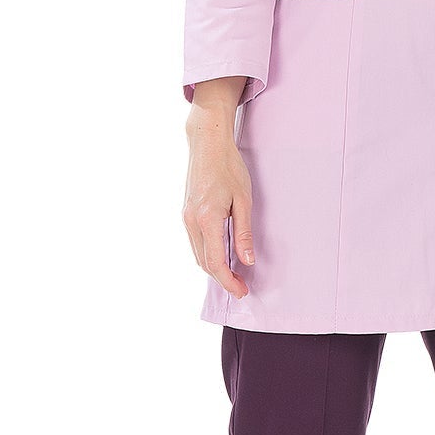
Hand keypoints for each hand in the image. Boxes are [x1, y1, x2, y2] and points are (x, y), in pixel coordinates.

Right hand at [184, 99, 253, 297]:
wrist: (207, 143)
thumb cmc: (228, 167)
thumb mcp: (244, 200)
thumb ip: (244, 233)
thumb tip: (247, 260)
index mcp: (207, 219)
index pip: (215, 262)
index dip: (229, 281)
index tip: (241, 291)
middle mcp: (192, 221)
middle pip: (204, 263)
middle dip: (222, 279)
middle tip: (241, 287)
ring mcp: (186, 217)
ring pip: (197, 254)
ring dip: (214, 268)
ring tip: (234, 275)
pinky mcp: (186, 212)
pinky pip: (195, 242)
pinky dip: (207, 254)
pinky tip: (221, 255)